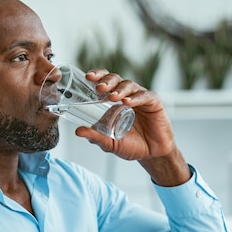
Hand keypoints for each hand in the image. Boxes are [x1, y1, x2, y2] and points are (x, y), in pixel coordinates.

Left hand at [75, 69, 190, 185]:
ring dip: (120, 89)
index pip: (105, 82)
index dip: (98, 76)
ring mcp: (140, 98)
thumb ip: (95, 137)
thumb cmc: (132, 146)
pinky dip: (136, 98)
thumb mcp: (110, 143)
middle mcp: (127, 95)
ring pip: (130, 85)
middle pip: (116, 79)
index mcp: (114, 101)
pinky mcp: (154, 103)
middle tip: (99, 87)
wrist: (152, 154)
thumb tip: (78, 131)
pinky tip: (128, 102)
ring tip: (113, 97)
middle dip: (107, 81)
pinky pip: (145, 96)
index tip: (88, 77)